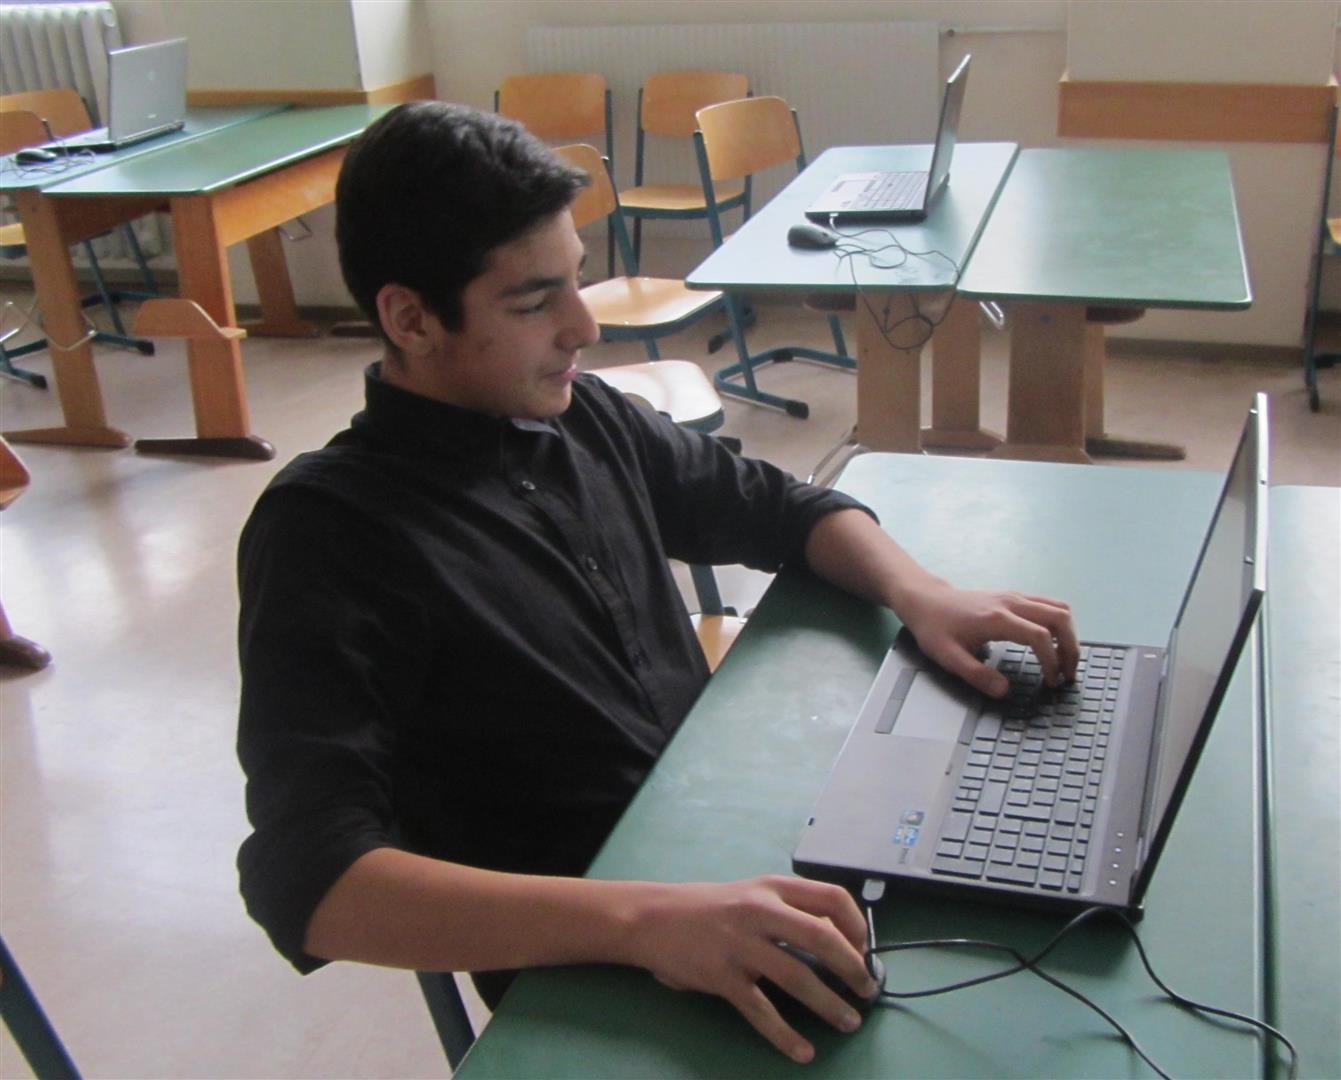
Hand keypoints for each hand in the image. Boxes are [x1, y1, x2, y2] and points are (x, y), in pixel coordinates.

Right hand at [624, 875, 877, 1062]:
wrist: (654, 919)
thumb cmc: (710, 908)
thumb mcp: (753, 894)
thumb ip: (789, 910)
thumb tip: (837, 941)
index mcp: (773, 887)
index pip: (831, 897)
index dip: (856, 926)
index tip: (865, 950)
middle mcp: (760, 910)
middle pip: (821, 937)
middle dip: (852, 968)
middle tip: (867, 990)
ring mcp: (740, 944)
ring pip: (797, 976)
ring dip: (829, 1004)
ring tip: (848, 1022)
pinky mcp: (722, 976)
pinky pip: (761, 1011)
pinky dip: (786, 1035)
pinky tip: (803, 1051)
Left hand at [901, 583, 1078, 696]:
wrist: (926, 600)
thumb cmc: (935, 629)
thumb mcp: (949, 658)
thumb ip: (977, 676)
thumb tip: (1004, 691)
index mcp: (997, 619)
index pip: (1039, 636)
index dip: (1051, 661)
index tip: (1050, 681)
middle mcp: (1011, 603)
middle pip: (1059, 617)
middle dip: (1070, 647)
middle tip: (1067, 673)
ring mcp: (1014, 596)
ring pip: (1059, 607)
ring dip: (1069, 634)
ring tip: (1064, 660)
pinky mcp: (1014, 596)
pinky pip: (1049, 604)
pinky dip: (1059, 623)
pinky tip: (1053, 643)